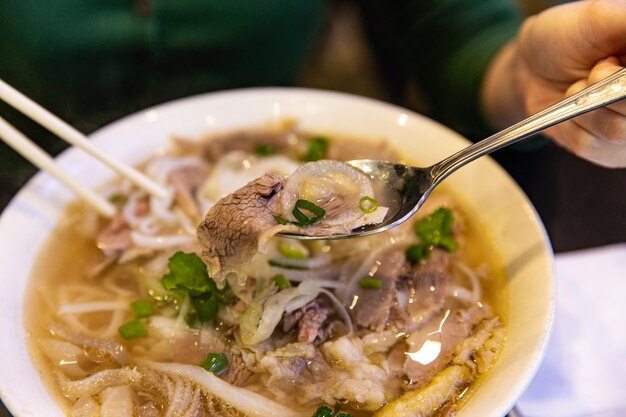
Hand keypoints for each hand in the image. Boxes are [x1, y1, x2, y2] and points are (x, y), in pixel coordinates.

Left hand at [484, 0, 625, 166]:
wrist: (528, 68)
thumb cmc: (563, 38)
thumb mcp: (597, 17)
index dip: (625, 82)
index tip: (604, 66)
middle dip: (608, 90)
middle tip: (594, 71)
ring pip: (617, 132)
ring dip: (585, 109)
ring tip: (579, 88)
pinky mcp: (609, 150)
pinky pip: (591, 146)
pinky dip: (571, 127)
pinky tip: (571, 111)